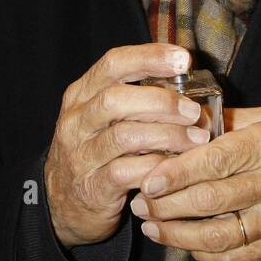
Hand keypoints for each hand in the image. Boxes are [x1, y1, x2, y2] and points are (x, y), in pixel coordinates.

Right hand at [44, 44, 209, 248]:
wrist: (64, 203)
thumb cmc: (94, 153)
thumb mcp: (103, 119)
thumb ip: (134, 99)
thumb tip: (187, 86)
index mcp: (81, 95)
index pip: (113, 63)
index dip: (149, 57)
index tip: (182, 59)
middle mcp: (76, 121)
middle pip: (116, 99)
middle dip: (162, 101)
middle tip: (194, 111)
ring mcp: (81, 155)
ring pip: (125, 136)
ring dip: (168, 135)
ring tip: (196, 139)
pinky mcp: (92, 187)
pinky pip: (127, 172)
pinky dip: (157, 166)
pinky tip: (176, 167)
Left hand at [130, 106, 260, 260]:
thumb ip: (230, 122)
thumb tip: (182, 122)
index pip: (217, 160)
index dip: (177, 172)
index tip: (149, 178)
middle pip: (210, 200)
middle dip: (166, 204)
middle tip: (140, 201)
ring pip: (217, 234)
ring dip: (176, 233)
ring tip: (151, 224)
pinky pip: (233, 256)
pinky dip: (202, 253)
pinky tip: (180, 243)